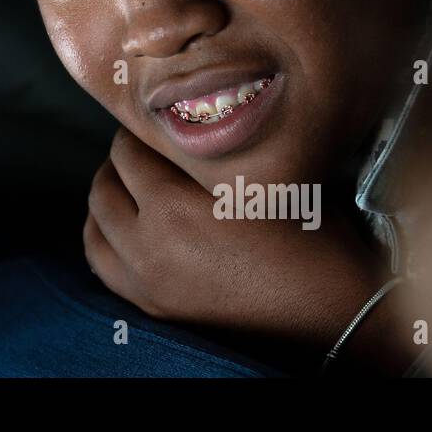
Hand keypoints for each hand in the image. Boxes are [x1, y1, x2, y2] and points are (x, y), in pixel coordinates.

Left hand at [83, 126, 391, 356]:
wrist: (336, 311)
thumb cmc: (312, 237)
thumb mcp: (263, 177)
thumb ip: (213, 152)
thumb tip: (183, 119)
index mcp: (173, 207)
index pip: (126, 152)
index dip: (138, 130)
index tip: (153, 121)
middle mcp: (149, 248)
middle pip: (103, 188)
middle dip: (118, 163)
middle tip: (141, 150)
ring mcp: (148, 284)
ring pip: (95, 231)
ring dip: (107, 202)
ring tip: (129, 186)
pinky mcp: (157, 308)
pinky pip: (105, 268)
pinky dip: (106, 241)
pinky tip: (126, 229)